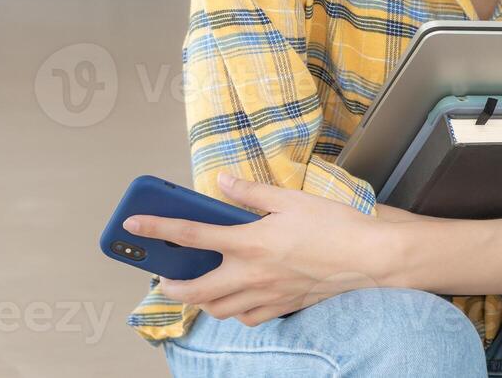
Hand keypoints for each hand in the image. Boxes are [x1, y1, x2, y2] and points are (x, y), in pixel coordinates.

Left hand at [124, 172, 393, 326]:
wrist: (368, 257)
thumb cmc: (334, 225)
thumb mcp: (291, 198)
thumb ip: (251, 193)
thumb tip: (222, 182)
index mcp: (250, 241)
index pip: (191, 235)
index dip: (157, 228)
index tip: (133, 225)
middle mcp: (251, 273)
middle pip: (195, 290)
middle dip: (171, 287)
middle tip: (163, 280)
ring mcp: (265, 295)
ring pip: (218, 309)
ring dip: (201, 300)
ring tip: (199, 288)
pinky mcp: (282, 307)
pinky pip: (246, 318)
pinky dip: (234, 311)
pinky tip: (239, 299)